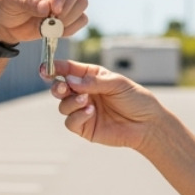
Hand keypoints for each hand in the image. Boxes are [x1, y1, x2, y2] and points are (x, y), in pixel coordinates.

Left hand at [0, 0, 87, 44]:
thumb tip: (47, 7)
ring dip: (67, 18)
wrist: (3, 23)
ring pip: (81, 3)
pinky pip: (81, 19)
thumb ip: (28, 2)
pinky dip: (70, 28)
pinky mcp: (69, 12)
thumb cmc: (4, 4)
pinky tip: (54, 31)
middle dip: (66, 6)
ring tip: (47, 25)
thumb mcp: (10, 0)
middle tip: (51, 20)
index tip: (54, 10)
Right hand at [45, 58, 163, 149]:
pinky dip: (76, 116)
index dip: (56, 68)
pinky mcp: (84, 127)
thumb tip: (70, 81)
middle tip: (63, 87)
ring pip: (62, 105)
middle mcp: (84, 93)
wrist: (147, 124)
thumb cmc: (136, 100)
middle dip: (57, 87)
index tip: (46, 67)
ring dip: (70, 102)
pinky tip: (90, 112)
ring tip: (86, 101)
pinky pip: (70, 122)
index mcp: (91, 77)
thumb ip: (93, 82)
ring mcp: (83, 110)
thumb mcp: (117, 84)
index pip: (69, 70)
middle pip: (60, 88)